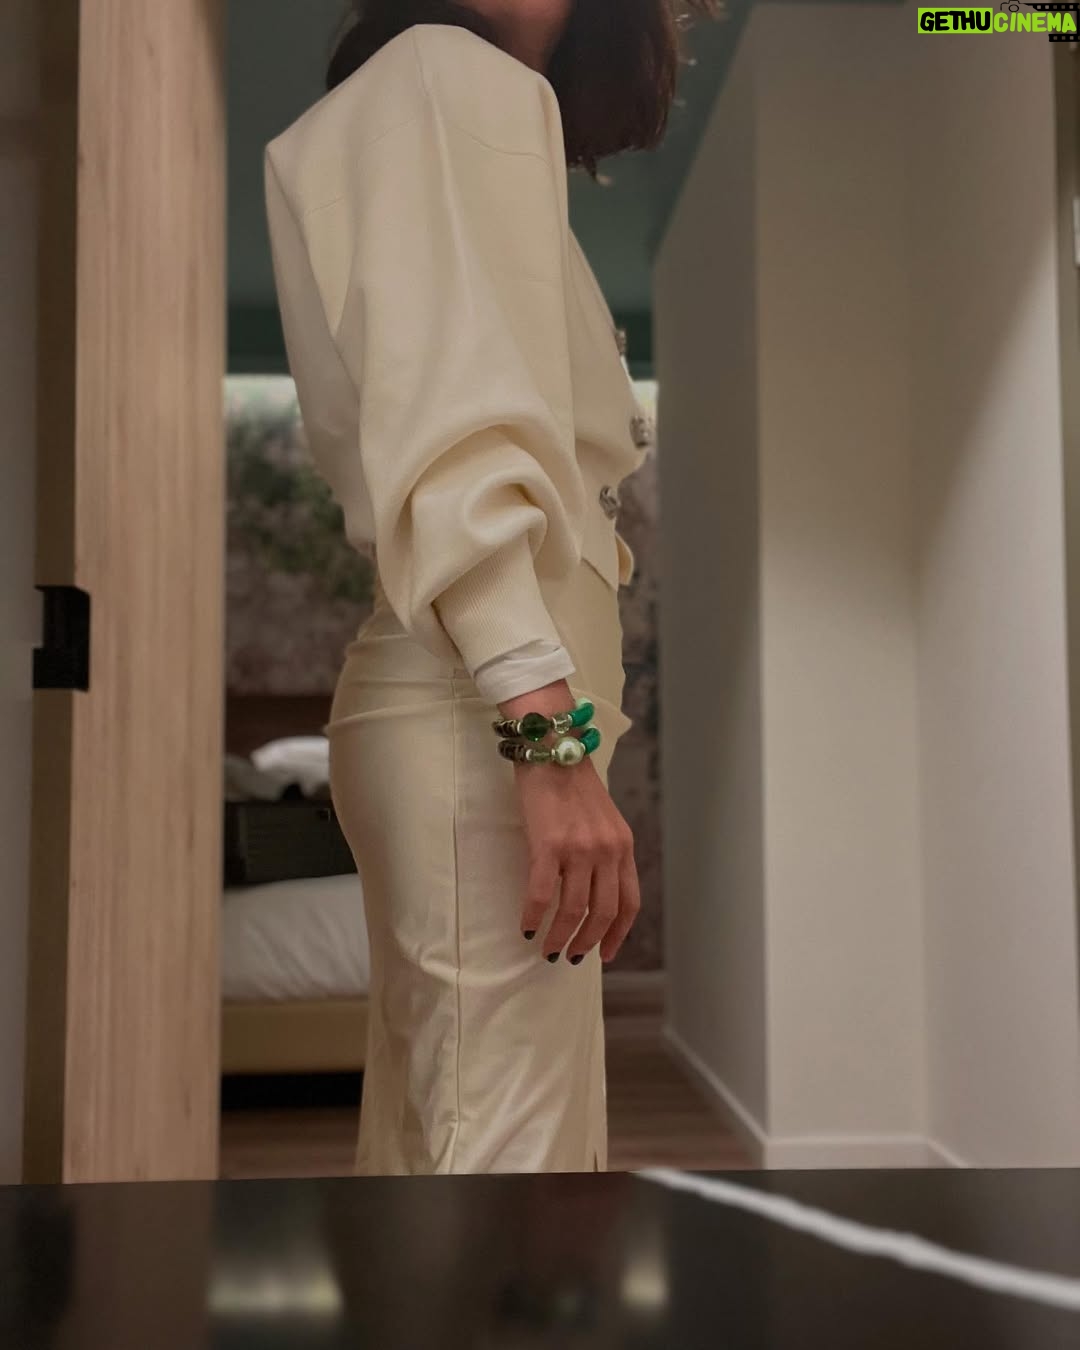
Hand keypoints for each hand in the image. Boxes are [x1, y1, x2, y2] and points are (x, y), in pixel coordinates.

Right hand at [497, 679, 639, 963]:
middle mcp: (607, 850)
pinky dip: (533, 917)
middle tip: (569, 957)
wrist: (551, 746)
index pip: (629, 903)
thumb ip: (604, 850)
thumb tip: (591, 891)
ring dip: (559, 937)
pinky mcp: (548, 845)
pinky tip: (526, 928)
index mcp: (623, 845)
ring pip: (572, 911)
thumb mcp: (602, 818)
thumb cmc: (570, 781)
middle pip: (603, 913)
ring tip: (546, 950)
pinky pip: (541, 895)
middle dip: (586, 943)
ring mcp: (579, 848)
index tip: (605, 954)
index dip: (618, 935)